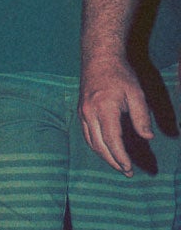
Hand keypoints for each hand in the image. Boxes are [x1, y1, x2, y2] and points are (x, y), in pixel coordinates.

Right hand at [81, 52, 155, 174]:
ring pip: (90, 141)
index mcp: (104, 108)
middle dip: (113, 161)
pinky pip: (87, 133)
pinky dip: (96, 145)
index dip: (121, 157)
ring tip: (117, 165)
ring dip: (103, 156)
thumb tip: (147, 137)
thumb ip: (141, 116)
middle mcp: (89, 112)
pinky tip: (106, 149)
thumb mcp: (136, 93)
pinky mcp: (81, 110)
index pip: (112, 140)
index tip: (130, 168)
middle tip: (127, 172)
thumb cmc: (120, 74)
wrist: (99, 57)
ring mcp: (83, 111)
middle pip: (99, 144)